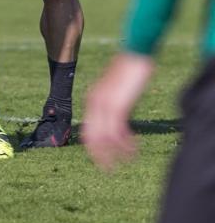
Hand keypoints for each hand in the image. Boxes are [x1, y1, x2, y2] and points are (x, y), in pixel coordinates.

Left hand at [83, 53, 154, 171]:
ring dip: (115, 153)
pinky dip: (125, 145)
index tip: (101, 159)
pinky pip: (119, 132)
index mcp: (92, 99)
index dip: (92, 147)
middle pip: (91, 137)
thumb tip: (116, 115)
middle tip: (108, 170)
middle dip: (99, 156)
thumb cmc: (128, 69)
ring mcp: (105, 104)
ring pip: (104, 138)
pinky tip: (133, 152)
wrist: (134, 52)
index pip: (87, 130)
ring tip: (125, 162)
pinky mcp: (119, 105)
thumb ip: (113, 102)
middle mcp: (94, 103)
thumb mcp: (116, 88)